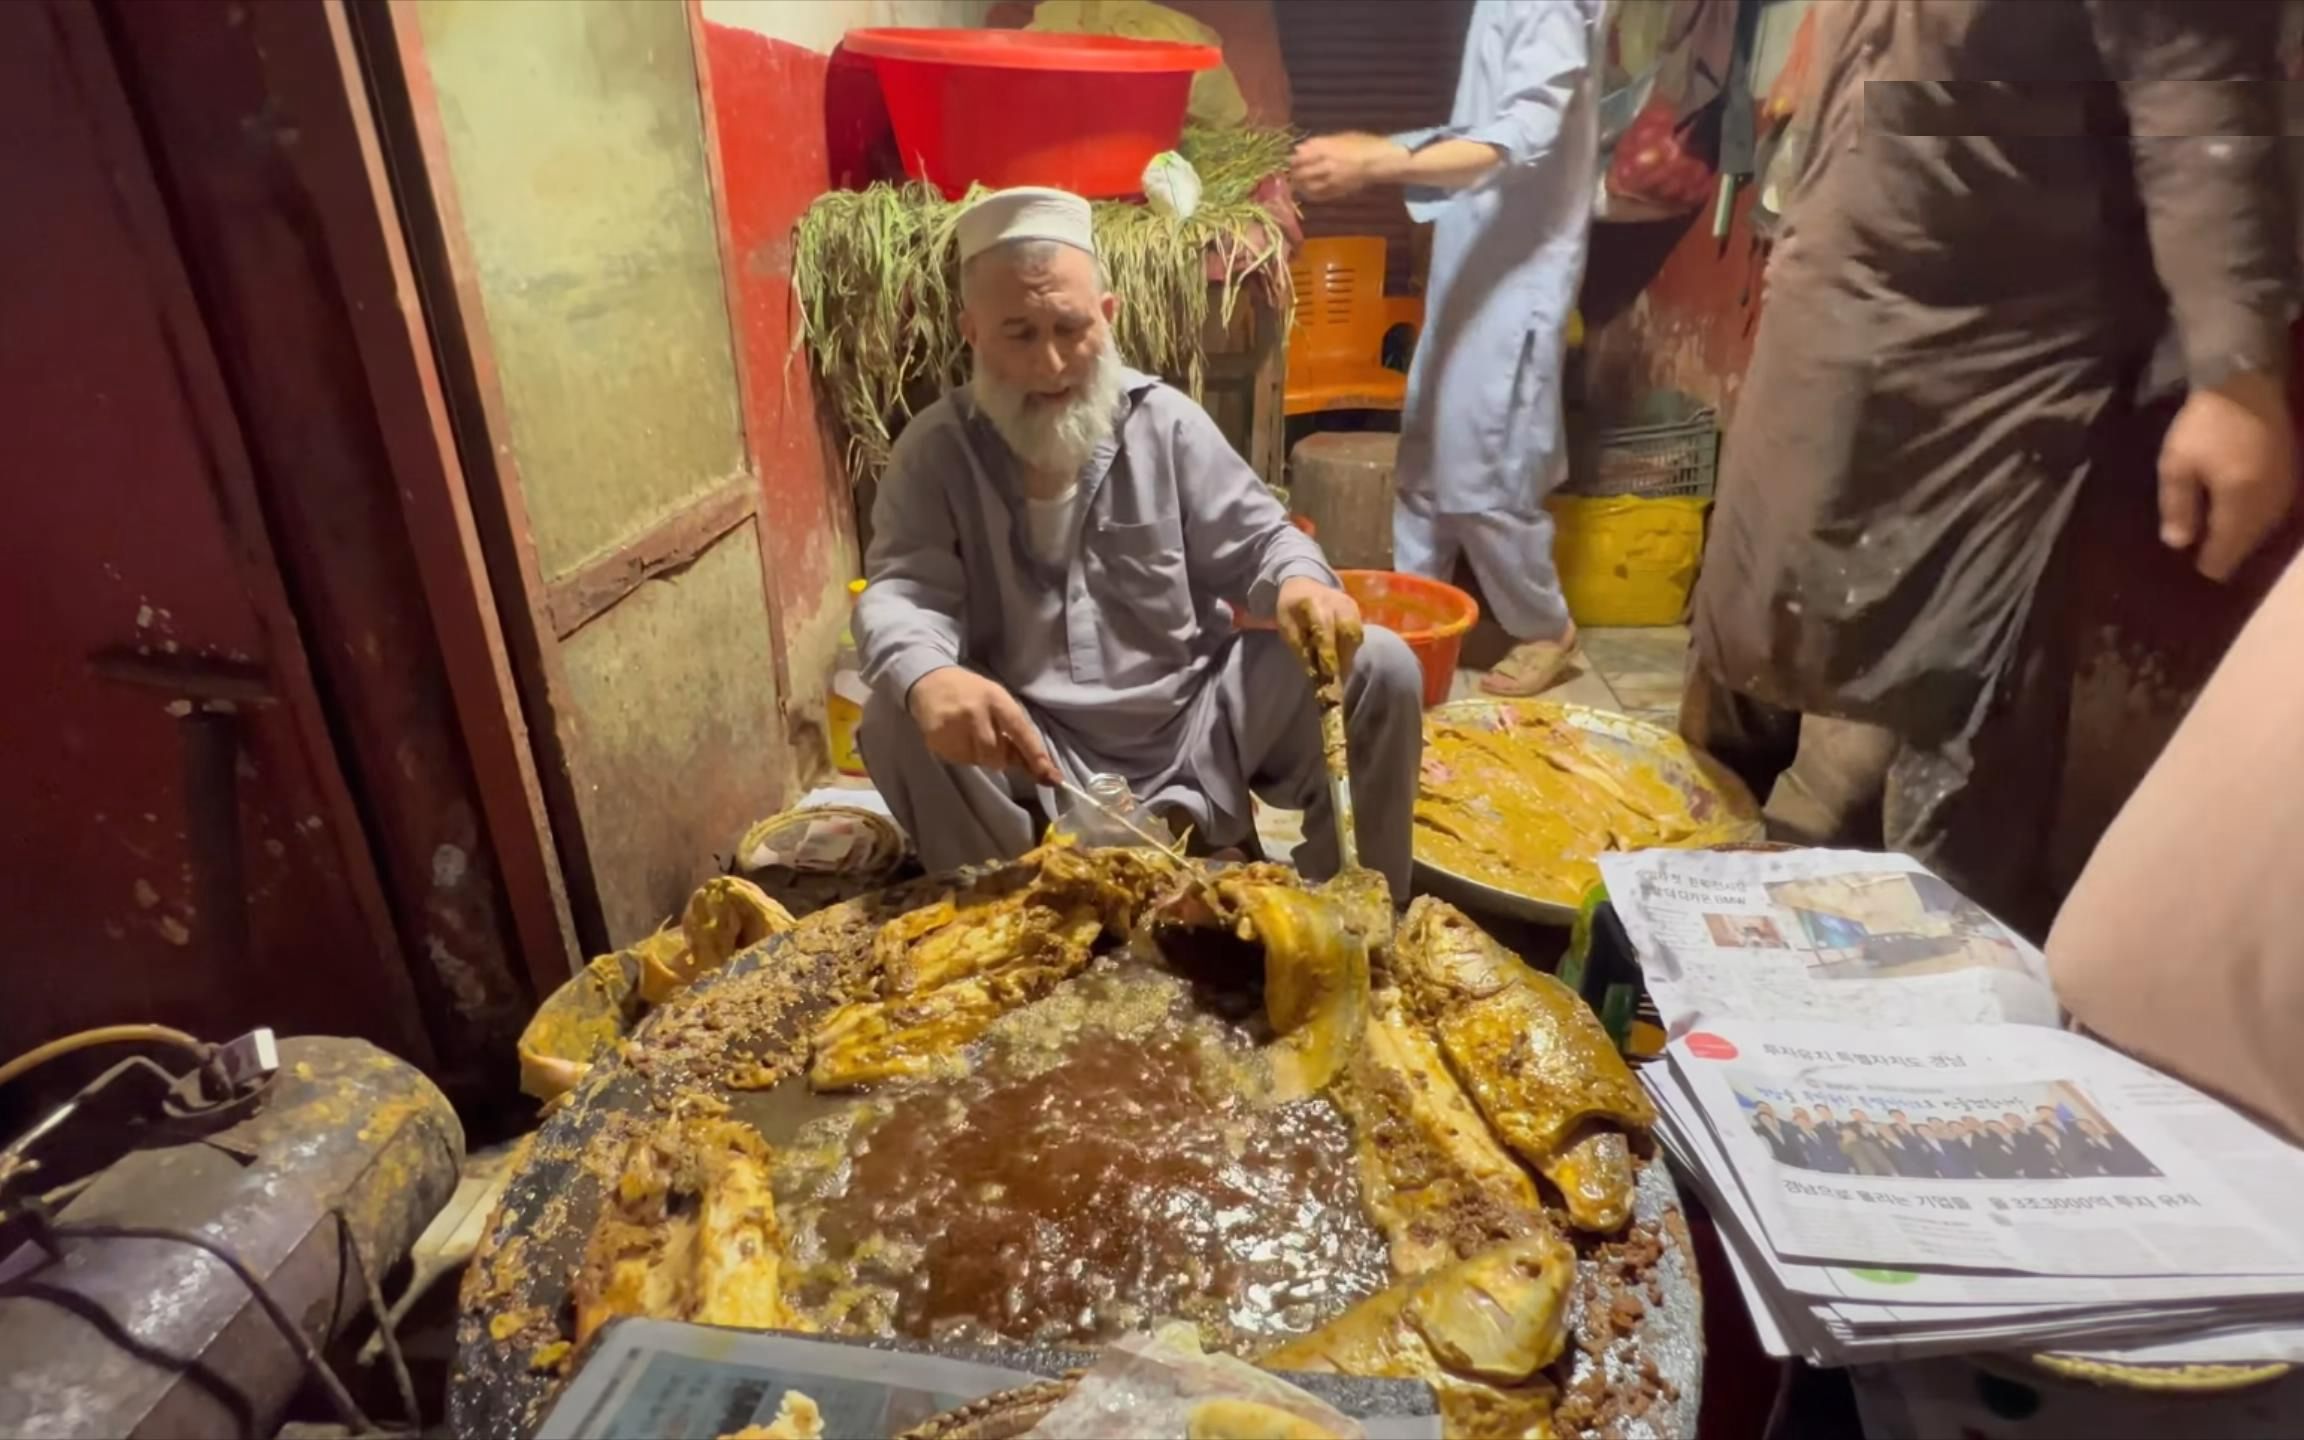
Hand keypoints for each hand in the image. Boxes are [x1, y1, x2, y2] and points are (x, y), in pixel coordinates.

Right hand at [906, 668, 1060, 783]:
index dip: (1035, 756)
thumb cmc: (972, 693)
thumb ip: (1015, 731)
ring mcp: (953, 726)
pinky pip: (959, 760)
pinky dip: (962, 754)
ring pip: (978, 760)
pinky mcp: (936, 738)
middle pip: (997, 755)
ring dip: (979, 756)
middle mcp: (976, 712)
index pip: (1021, 732)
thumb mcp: (997, 701)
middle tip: (990, 742)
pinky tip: (955, 737)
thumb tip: (1038, 766)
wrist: (930, 681)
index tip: (1051, 777)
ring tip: (970, 735)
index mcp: (997, 699)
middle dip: (999, 757)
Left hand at [1278, 576, 1365, 686]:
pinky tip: (1342, 661)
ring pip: (1355, 635)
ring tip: (1339, 674)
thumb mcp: (1287, 626)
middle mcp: (1336, 601)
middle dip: (1343, 658)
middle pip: (1347, 632)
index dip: (1328, 652)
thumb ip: (1301, 647)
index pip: (1324, 628)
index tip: (1329, 674)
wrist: (1304, 584)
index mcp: (1313, 602)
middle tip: (1336, 681)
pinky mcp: (1356, 610)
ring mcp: (1349, 605)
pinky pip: (1358, 634)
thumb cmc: (1292, 608)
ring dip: (1347, 657)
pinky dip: (1350, 650)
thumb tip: (1316, 674)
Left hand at [1290, 132, 1406, 201]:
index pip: (1298, 157)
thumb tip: (1298, 148)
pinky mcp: (1336, 191)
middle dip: (1293, 174)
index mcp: (1324, 149)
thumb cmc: (1359, 144)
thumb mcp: (1338, 137)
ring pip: (1306, 187)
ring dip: (1299, 185)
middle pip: (1299, 173)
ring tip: (1298, 183)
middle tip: (1292, 173)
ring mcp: (1330, 180)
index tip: (1289, 161)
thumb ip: (1317, 143)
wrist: (1377, 160)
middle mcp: (1324, 165)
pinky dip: (1309, 194)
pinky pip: (1317, 196)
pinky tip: (1308, 191)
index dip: (1291, 160)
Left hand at [2157, 370, 2296, 580]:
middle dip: (2228, 552)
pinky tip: (2241, 518)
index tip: (2197, 571)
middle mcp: (2269, 502)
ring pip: (2263, 529)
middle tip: (2208, 560)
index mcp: (2241, 503)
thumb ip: (2178, 506)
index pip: (2228, 550)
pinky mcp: (2290, 474)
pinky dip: (2255, 520)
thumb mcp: (2178, 464)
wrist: (2247, 382)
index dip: (2212, 564)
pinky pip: (2273, 511)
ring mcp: (2285, 488)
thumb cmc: (2205, 424)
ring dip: (2243, 538)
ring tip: (2221, 544)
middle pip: (2249, 543)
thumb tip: (2179, 544)